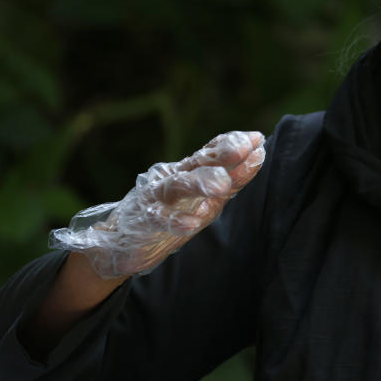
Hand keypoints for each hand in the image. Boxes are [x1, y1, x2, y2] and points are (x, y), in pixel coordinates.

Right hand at [49, 131, 264, 278]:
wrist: (120, 241)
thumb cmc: (172, 213)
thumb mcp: (207, 197)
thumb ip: (232, 178)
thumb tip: (260, 151)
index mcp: (190, 170)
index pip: (212, 151)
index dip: (233, 143)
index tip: (257, 139)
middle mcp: (174, 177)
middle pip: (198, 162)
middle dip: (221, 155)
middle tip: (243, 151)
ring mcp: (157, 197)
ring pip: (179, 184)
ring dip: (200, 183)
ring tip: (222, 186)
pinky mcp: (144, 220)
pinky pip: (159, 218)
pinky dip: (176, 220)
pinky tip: (192, 224)